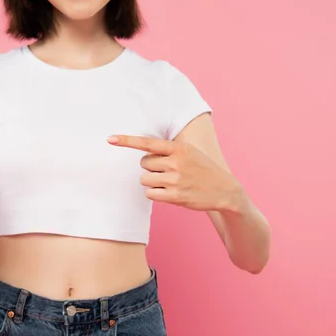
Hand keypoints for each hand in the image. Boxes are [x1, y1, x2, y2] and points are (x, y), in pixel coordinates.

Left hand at [107, 135, 242, 211]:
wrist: (225, 190)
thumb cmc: (202, 169)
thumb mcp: (189, 153)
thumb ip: (169, 150)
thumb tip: (143, 151)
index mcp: (179, 148)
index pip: (148, 143)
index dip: (127, 141)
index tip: (110, 139)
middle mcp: (176, 162)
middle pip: (143, 164)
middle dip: (150, 168)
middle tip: (166, 172)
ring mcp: (175, 180)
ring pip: (145, 179)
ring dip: (152, 182)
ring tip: (170, 183)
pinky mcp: (175, 196)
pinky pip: (150, 194)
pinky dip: (155, 194)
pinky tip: (169, 193)